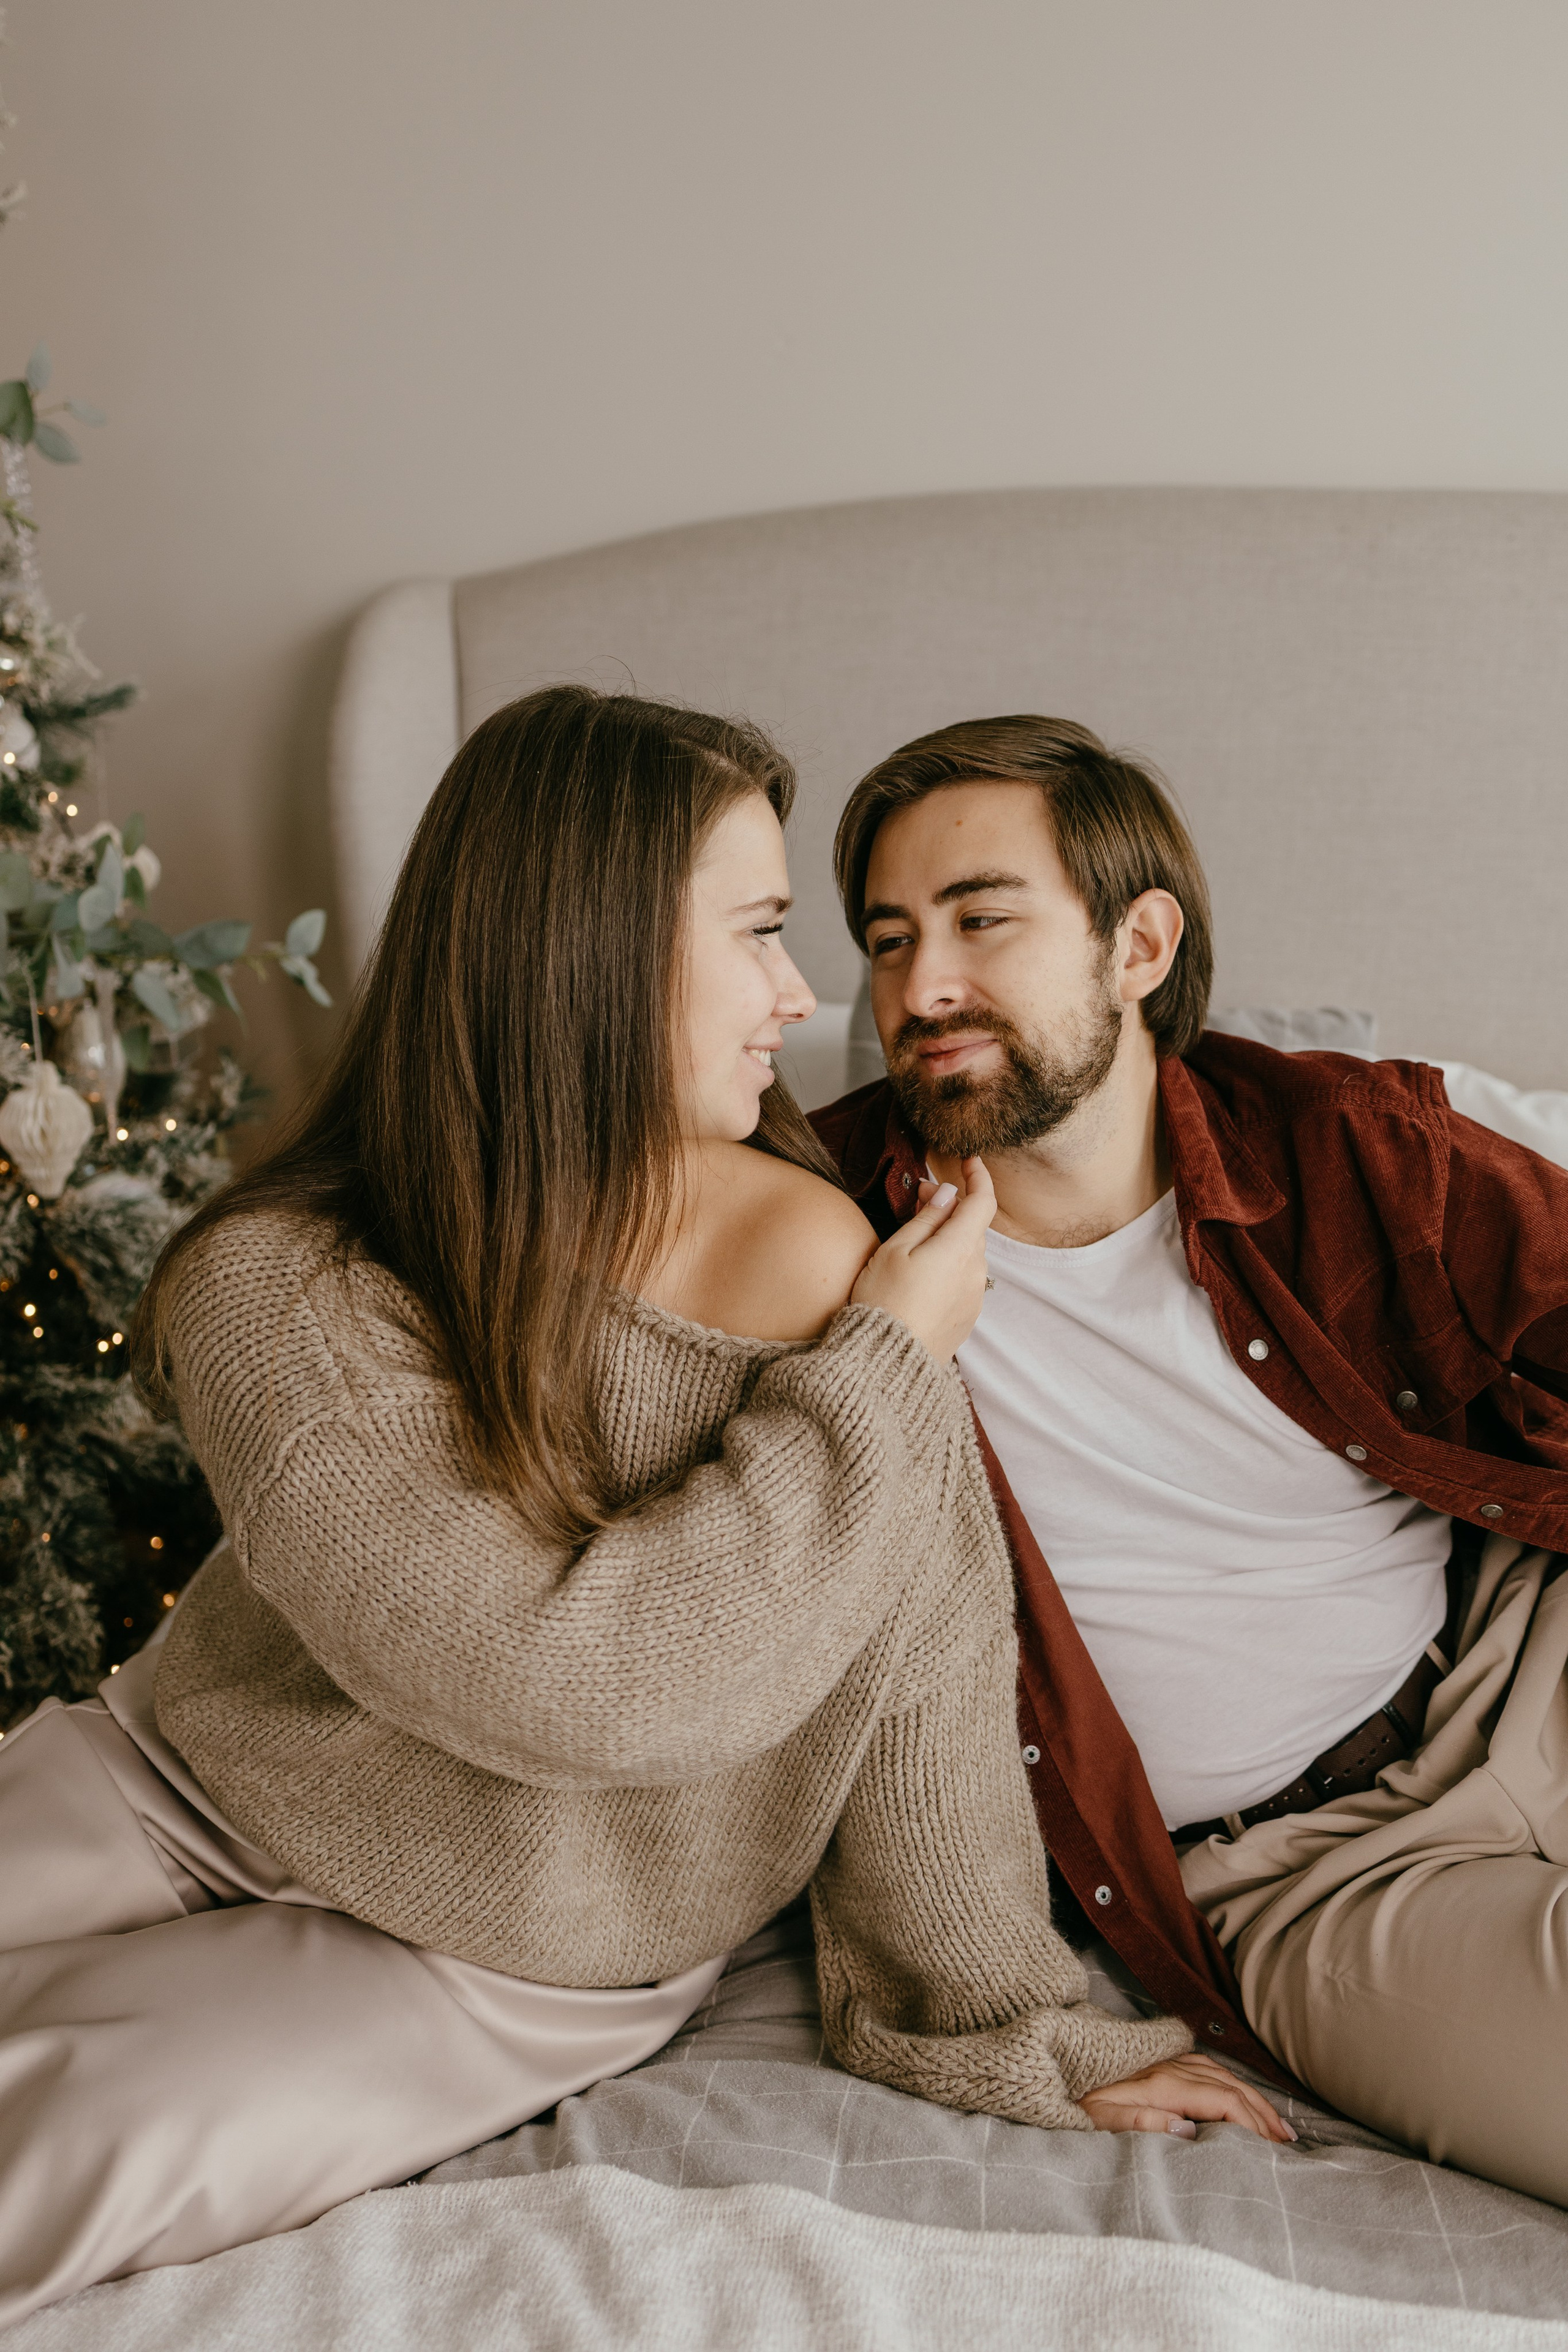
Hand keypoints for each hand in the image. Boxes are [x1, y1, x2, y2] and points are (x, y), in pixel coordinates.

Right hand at [849, 1157, 995, 1360]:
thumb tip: (948, 1193)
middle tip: (919, 1196)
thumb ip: (927, 1218)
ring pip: (968, 1252)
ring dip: (949, 1236)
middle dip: (952, 1206)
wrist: (888, 1363)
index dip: (978, 1176)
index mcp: (960, 1248)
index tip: (968, 1160)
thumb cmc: (884, 1302)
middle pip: (972, 1226)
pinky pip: (964, 1278)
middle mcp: (976, 1271)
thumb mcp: (896, 1250)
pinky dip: (949, 1262)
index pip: (983, 1201)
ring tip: (916, 1233)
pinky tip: (922, 1268)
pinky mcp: (966, 1316)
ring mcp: (974, 1296)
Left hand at [1080, 2053, 1295, 2142]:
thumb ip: (1141, 2123)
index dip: (1252, 2123)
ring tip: (1275, 2123)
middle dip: (1261, 2112)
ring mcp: (1162, 2061)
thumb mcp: (1098, 2123)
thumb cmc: (1072, 2106)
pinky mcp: (1156, 2062)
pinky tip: (1238, 2093)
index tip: (1272, 2148)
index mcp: (1159, 2084)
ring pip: (1220, 2073)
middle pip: (1228, 2085)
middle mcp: (1166, 2067)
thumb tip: (1188, 2130)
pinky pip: (1205, 2066)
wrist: (1047, 2073)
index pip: (1221, 2100)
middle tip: (1287, 2141)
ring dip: (1251, 2097)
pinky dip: (1230, 2081)